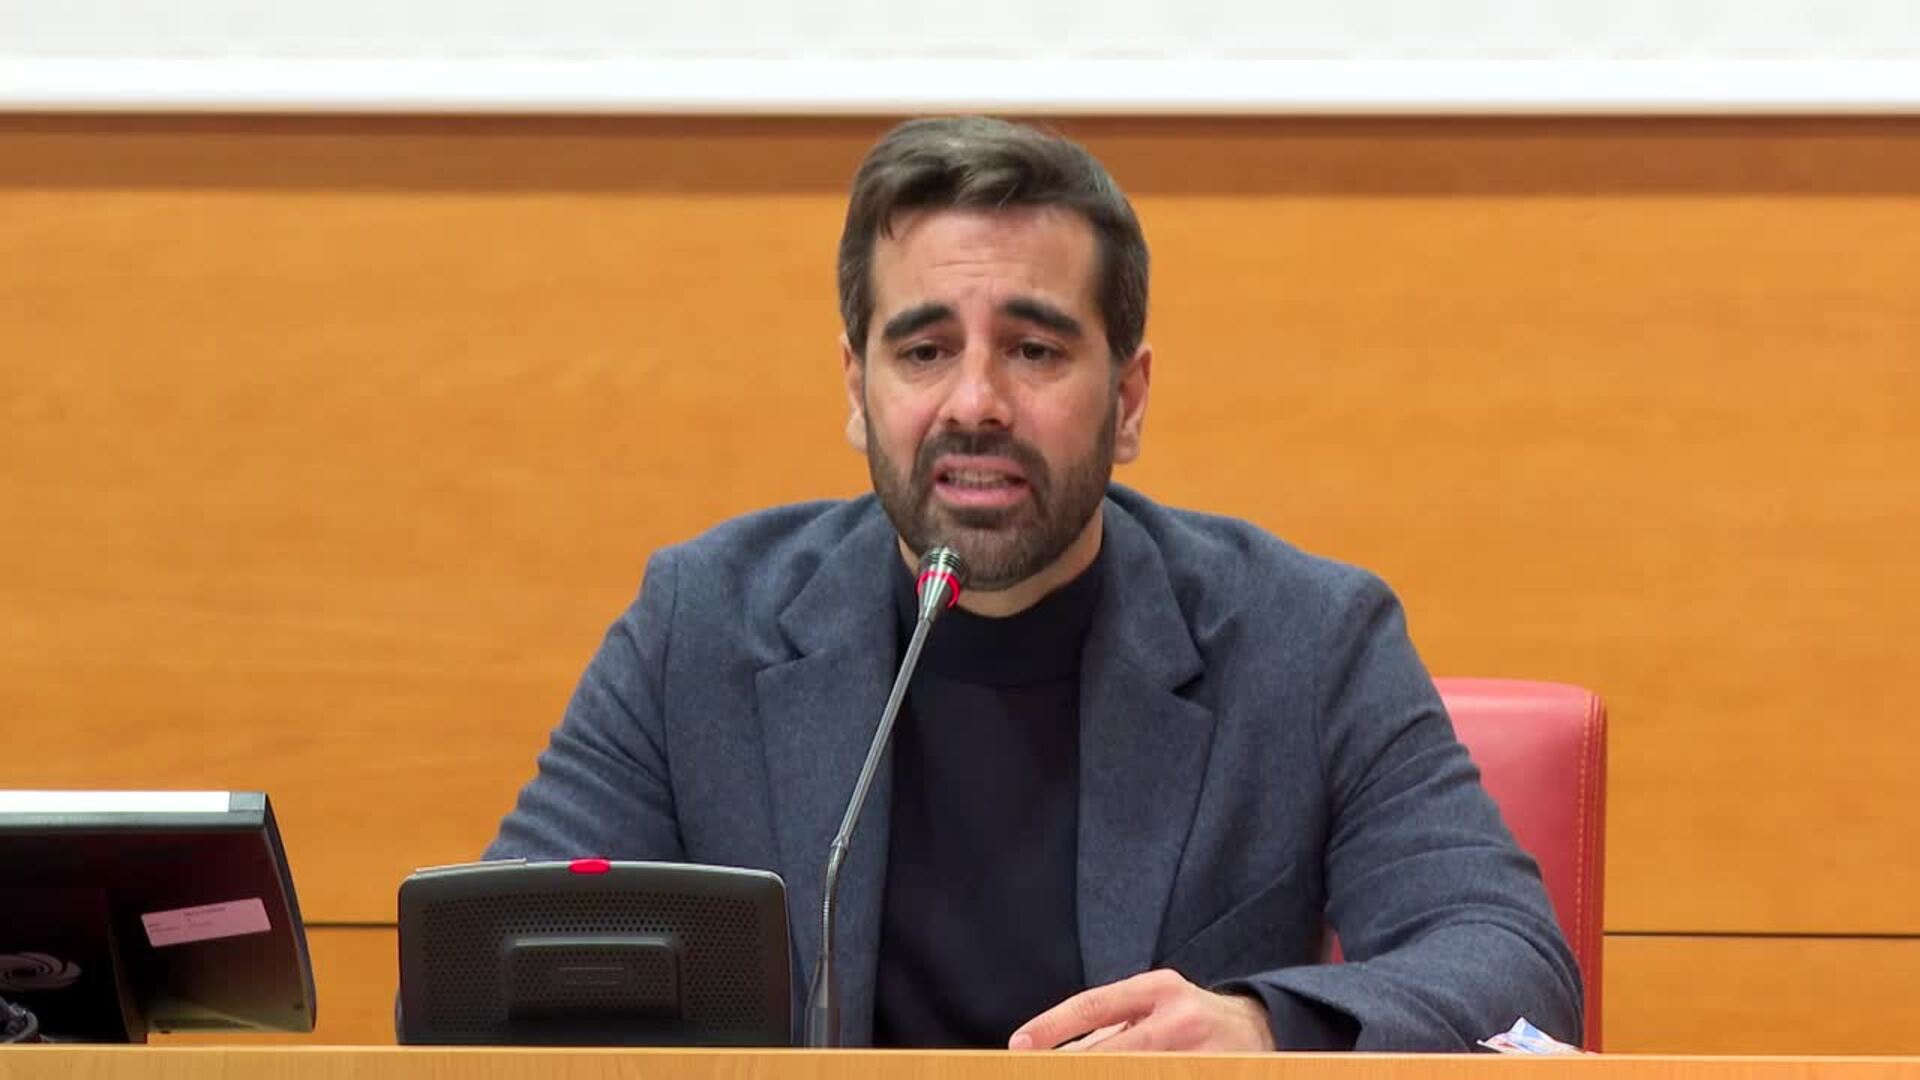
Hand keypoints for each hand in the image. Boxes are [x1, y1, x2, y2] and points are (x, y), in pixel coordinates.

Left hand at [1008, 969, 1276, 1051]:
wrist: (1262, 1028)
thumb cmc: (1191, 1017)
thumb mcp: (1153, 1006)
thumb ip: (1109, 1027)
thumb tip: (1056, 1054)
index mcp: (1158, 989)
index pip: (1093, 1004)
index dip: (1052, 1026)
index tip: (1019, 1046)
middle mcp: (1180, 1019)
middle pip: (1111, 1052)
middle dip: (1073, 1068)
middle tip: (1040, 1072)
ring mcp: (1201, 1055)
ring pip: (1134, 1073)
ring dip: (1102, 1077)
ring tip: (1075, 1075)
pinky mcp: (1217, 1075)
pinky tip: (1123, 1078)